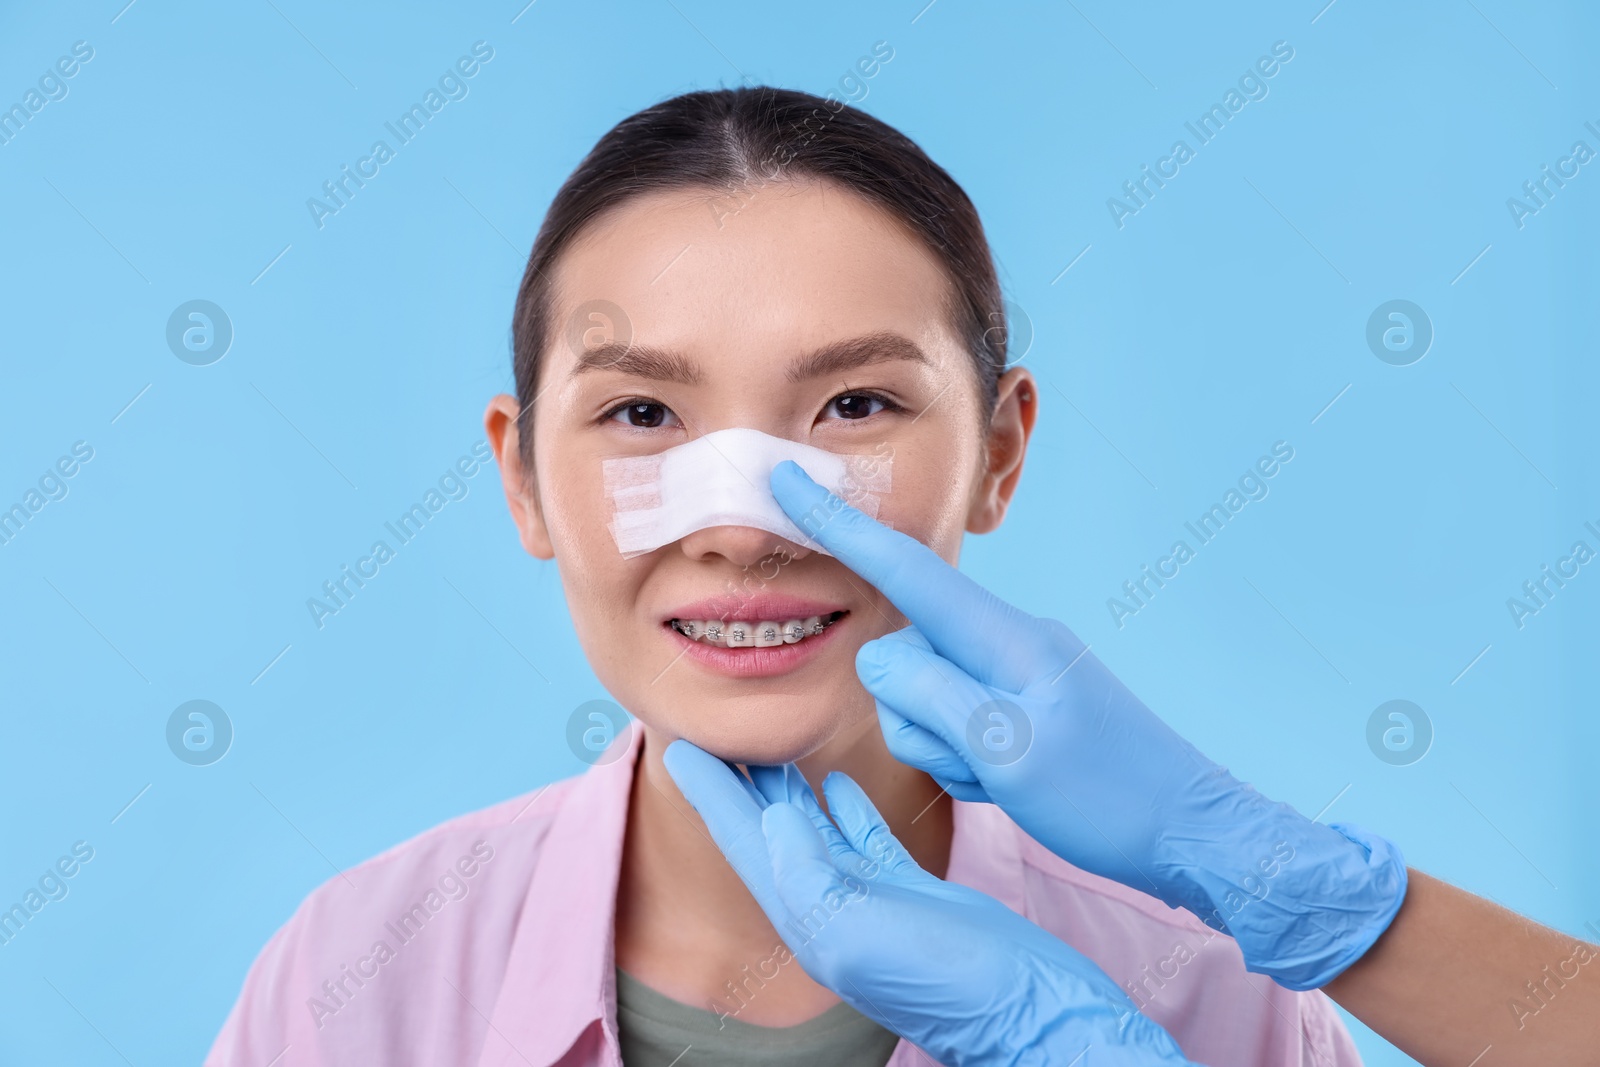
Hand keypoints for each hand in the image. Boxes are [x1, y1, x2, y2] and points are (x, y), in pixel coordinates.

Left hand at [663, 740, 1199, 1066]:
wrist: (1030, 1011)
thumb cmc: (949, 983)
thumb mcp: (862, 932)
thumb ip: (809, 876)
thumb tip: (772, 817)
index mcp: (806, 916)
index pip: (744, 841)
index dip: (710, 793)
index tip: (679, 743)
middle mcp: (828, 906)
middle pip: (768, 831)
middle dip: (738, 784)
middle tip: (714, 730)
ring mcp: (870, 898)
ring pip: (813, 829)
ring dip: (785, 788)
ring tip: (763, 745)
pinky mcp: (911, 890)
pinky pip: (864, 838)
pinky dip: (846, 807)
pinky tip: (838, 780)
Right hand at [767, 459, 1406, 990]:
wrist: (1192, 834)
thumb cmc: (1111, 798)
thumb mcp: (1009, 752)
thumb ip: (931, 696)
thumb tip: (883, 660)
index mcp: (1007, 637)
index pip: (905, 570)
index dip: (838, 526)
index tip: (786, 479)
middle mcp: (1006, 643)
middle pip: (905, 653)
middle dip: (914, 712)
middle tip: (980, 763)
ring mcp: (1013, 676)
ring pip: (922, 697)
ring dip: (943, 747)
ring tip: (1001, 779)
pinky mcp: (1018, 710)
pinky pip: (954, 724)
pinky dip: (965, 761)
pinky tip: (1010, 786)